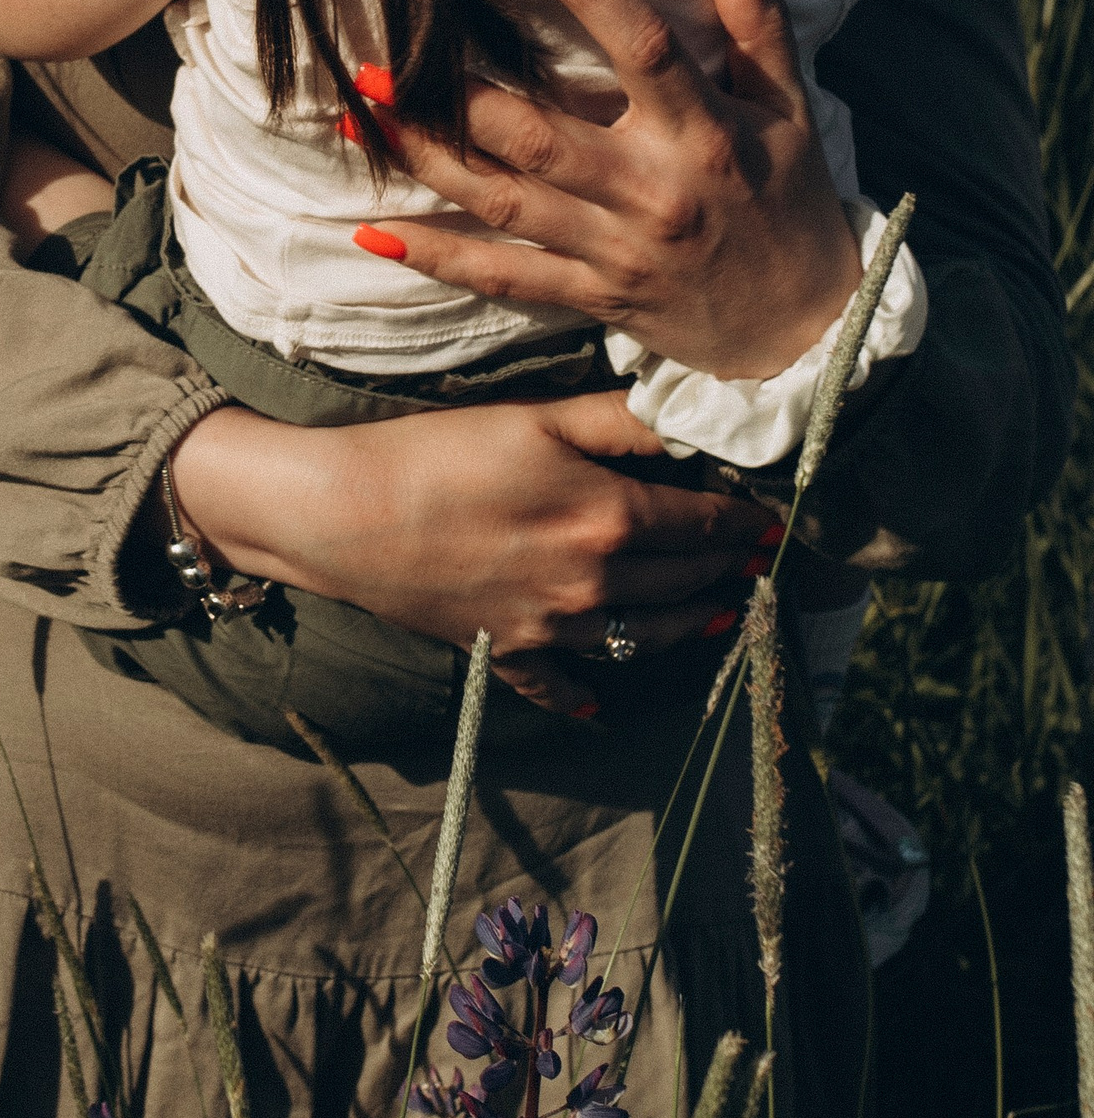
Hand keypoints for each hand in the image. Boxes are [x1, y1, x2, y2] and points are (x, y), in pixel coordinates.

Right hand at [167, 388, 772, 719]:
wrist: (345, 515)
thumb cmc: (438, 452)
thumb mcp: (537, 418)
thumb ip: (621, 422)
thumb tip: (693, 419)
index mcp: (613, 520)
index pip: (706, 525)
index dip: (745, 520)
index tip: (773, 519)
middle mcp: (597, 585)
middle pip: (686, 581)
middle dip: (726, 568)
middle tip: (754, 560)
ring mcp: (555, 629)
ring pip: (646, 636)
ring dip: (689, 624)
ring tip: (716, 612)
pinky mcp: (510, 652)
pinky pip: (561, 686)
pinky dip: (583, 693)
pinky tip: (598, 700)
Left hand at [363, 0, 862, 381]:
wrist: (806, 334)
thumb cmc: (792, 201)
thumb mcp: (791, 110)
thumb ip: (758, 23)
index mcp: (703, 134)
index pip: (642, 47)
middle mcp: (652, 192)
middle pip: (539, 136)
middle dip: (455, 96)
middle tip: (382, 54)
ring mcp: (615, 250)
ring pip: (504, 203)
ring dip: (427, 159)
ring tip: (360, 116)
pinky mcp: (590, 296)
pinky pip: (502, 278)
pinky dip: (436, 259)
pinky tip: (371, 231)